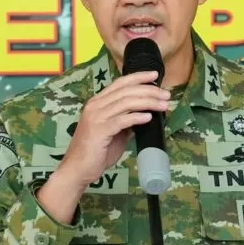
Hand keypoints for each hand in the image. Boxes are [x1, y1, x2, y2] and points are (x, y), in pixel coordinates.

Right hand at [38, 72, 170, 222]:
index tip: (155, 75)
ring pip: (126, 102)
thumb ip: (126, 122)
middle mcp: (95, 105)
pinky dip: (136, 117)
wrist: (77, 169)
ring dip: (147, 102)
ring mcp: (96, 117)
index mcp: (98, 102)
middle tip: (166, 95)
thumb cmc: (96, 152)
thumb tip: (144, 115)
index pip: (120, 83)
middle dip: (149, 90)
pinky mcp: (99, 130)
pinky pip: (121, 120)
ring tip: (162, 105)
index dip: (138, 77)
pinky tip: (148, 118)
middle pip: (126, 91)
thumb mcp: (115, 132)